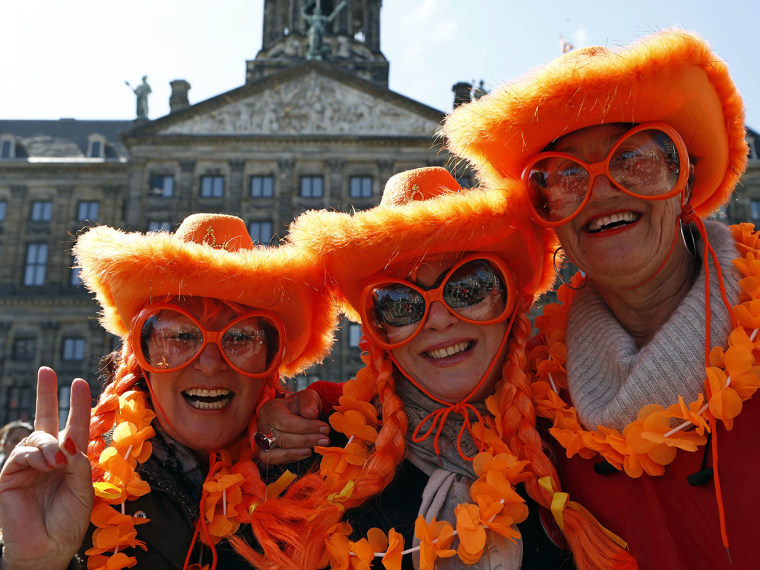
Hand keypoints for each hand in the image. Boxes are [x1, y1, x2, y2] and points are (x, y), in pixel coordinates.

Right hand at [0, 367, 93, 569]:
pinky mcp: (10, 474)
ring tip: (58, 462)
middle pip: (47, 419)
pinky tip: (47, 463)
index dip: (78, 405)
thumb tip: (67, 441)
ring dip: (50, 445)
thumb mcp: (83, 488)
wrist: (47, 548)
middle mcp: (49, 458)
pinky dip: (37, 454)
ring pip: (38, 436)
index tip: (80, 382)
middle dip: (47, 394)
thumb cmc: (68, 521)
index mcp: (70, 460)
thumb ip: (78, 462)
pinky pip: (23, 452)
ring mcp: (28, 465)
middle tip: (47, 370)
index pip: (75, 426)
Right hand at [256, 389, 329, 465]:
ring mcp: (262, 440)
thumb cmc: (300, 406)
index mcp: (271, 408)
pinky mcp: (265, 453)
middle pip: (282, 437)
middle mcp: (263, 425)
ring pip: (276, 451)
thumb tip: (310, 414)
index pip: (286, 421)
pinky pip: (273, 459)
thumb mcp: (307, 397)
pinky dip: (290, 457)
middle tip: (325, 440)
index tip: (325, 429)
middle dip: (306, 440)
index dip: (306, 427)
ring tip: (316, 448)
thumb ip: (309, 402)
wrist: (295, 415)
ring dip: (298, 452)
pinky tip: (305, 453)